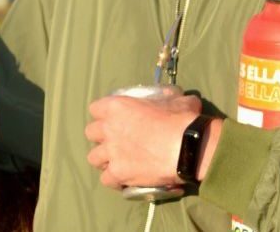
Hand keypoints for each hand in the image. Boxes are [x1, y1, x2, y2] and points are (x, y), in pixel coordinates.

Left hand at [84, 93, 200, 188]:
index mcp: (117, 107)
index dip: (104, 115)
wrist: (188, 148)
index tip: (115, 120)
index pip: (95, 108)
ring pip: (93, 158)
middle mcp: (109, 128)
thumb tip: (177, 98)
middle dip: (101, 137)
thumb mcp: (176, 101)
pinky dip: (114, 181)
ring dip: (104, 160)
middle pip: (91, 133)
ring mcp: (112, 152)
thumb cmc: (182, 120)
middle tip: (116, 142)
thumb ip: (169, 99)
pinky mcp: (118, 173)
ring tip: (118, 163)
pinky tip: (124, 180)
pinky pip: (106, 180)